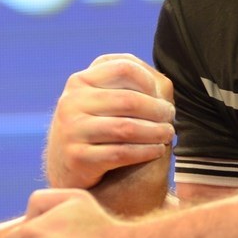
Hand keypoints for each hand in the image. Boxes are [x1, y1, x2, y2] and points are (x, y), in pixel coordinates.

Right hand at [44, 54, 173, 189]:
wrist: (67, 169)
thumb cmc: (96, 129)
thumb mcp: (101, 101)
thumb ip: (126, 85)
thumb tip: (160, 82)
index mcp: (79, 81)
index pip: (123, 68)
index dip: (149, 81)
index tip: (161, 96)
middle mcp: (71, 103)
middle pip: (129, 100)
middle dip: (158, 109)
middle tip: (170, 117)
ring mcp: (71, 131)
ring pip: (127, 128)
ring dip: (155, 132)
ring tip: (168, 134)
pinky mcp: (77, 158)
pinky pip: (121, 153)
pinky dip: (145, 151)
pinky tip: (157, 150)